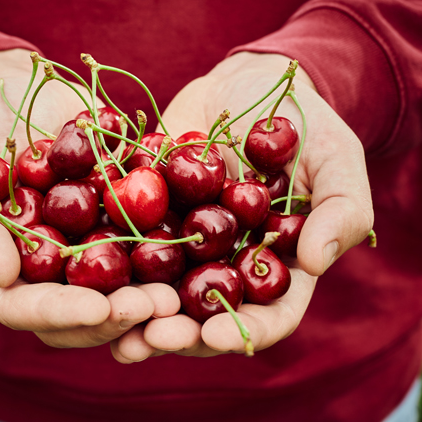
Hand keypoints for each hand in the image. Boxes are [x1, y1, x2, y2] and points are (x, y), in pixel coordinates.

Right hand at [0, 49, 178, 348]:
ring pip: (123, 286)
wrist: (10, 91)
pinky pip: (150, 238)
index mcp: (7, 273)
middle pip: (87, 311)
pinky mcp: (122, 217)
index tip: (98, 309)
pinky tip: (198, 245)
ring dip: (152, 295)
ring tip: (180, 293)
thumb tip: (2, 274)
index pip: (32, 310)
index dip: (65, 314)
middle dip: (121, 314)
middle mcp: (53, 271)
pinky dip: (174, 248)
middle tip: (156, 306)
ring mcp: (90, 246)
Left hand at [111, 52, 373, 360]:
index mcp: (277, 266)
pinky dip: (106, 261)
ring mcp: (185, 246)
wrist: (247, 84)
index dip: (241, 332)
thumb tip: (316, 262)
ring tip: (112, 324)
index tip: (213, 336)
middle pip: (204, 316)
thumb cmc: (304, 123)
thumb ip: (341, 209)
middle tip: (151, 337)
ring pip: (160, 291)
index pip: (266, 316)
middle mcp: (228, 266)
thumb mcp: (336, 158)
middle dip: (178, 333)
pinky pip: (125, 244)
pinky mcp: (148, 217)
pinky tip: (80, 275)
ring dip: (136, 313)